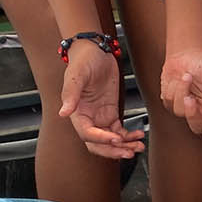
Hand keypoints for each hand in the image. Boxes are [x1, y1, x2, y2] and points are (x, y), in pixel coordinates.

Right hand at [57, 43, 144, 158]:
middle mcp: (87, 118)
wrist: (96, 51)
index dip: (101, 139)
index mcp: (77, 112)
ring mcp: (99, 117)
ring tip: (138, 147)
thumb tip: (63, 113)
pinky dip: (128, 136)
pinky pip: (119, 131)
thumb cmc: (84, 60)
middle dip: (113, 150)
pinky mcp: (110, 113)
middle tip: (129, 151)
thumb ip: (70, 94)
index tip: (116, 138)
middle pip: (98, 144)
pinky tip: (138, 135)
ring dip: (123, 146)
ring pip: (110, 140)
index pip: (87, 134)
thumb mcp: (76, 75)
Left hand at [159, 48, 201, 141]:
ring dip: (182, 91)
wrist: (190, 55)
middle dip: (192, 114)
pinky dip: (174, 87)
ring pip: (180, 112)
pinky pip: (169, 101)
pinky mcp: (172, 102)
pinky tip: (180, 79)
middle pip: (197, 128)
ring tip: (188, 77)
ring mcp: (186, 109)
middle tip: (191, 98)